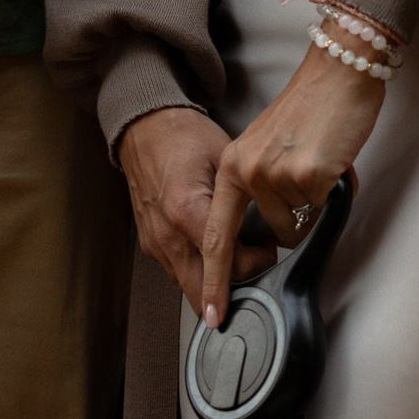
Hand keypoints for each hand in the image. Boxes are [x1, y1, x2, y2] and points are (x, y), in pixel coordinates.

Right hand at [119, 104, 268, 315]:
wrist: (145, 128)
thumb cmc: (185, 138)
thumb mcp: (225, 159)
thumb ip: (244, 197)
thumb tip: (273, 223)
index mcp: (186, 211)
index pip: (228, 262)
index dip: (257, 263)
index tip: (269, 247)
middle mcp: (166, 234)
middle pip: (202, 290)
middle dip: (234, 288)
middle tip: (256, 266)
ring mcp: (154, 242)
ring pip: (189, 288)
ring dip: (214, 283)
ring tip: (238, 258)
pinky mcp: (149, 244)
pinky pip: (177, 273)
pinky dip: (198, 272)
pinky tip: (215, 254)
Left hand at [198, 43, 383, 327]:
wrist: (338, 70)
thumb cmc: (310, 108)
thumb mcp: (267, 146)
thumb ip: (260, 186)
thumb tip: (276, 231)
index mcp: (232, 166)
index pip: (216, 236)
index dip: (214, 280)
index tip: (213, 314)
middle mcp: (247, 172)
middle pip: (277, 235)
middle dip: (299, 223)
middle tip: (310, 180)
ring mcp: (276, 175)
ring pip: (305, 223)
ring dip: (319, 202)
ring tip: (322, 161)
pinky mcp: (309, 175)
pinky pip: (328, 207)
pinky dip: (338, 189)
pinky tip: (336, 157)